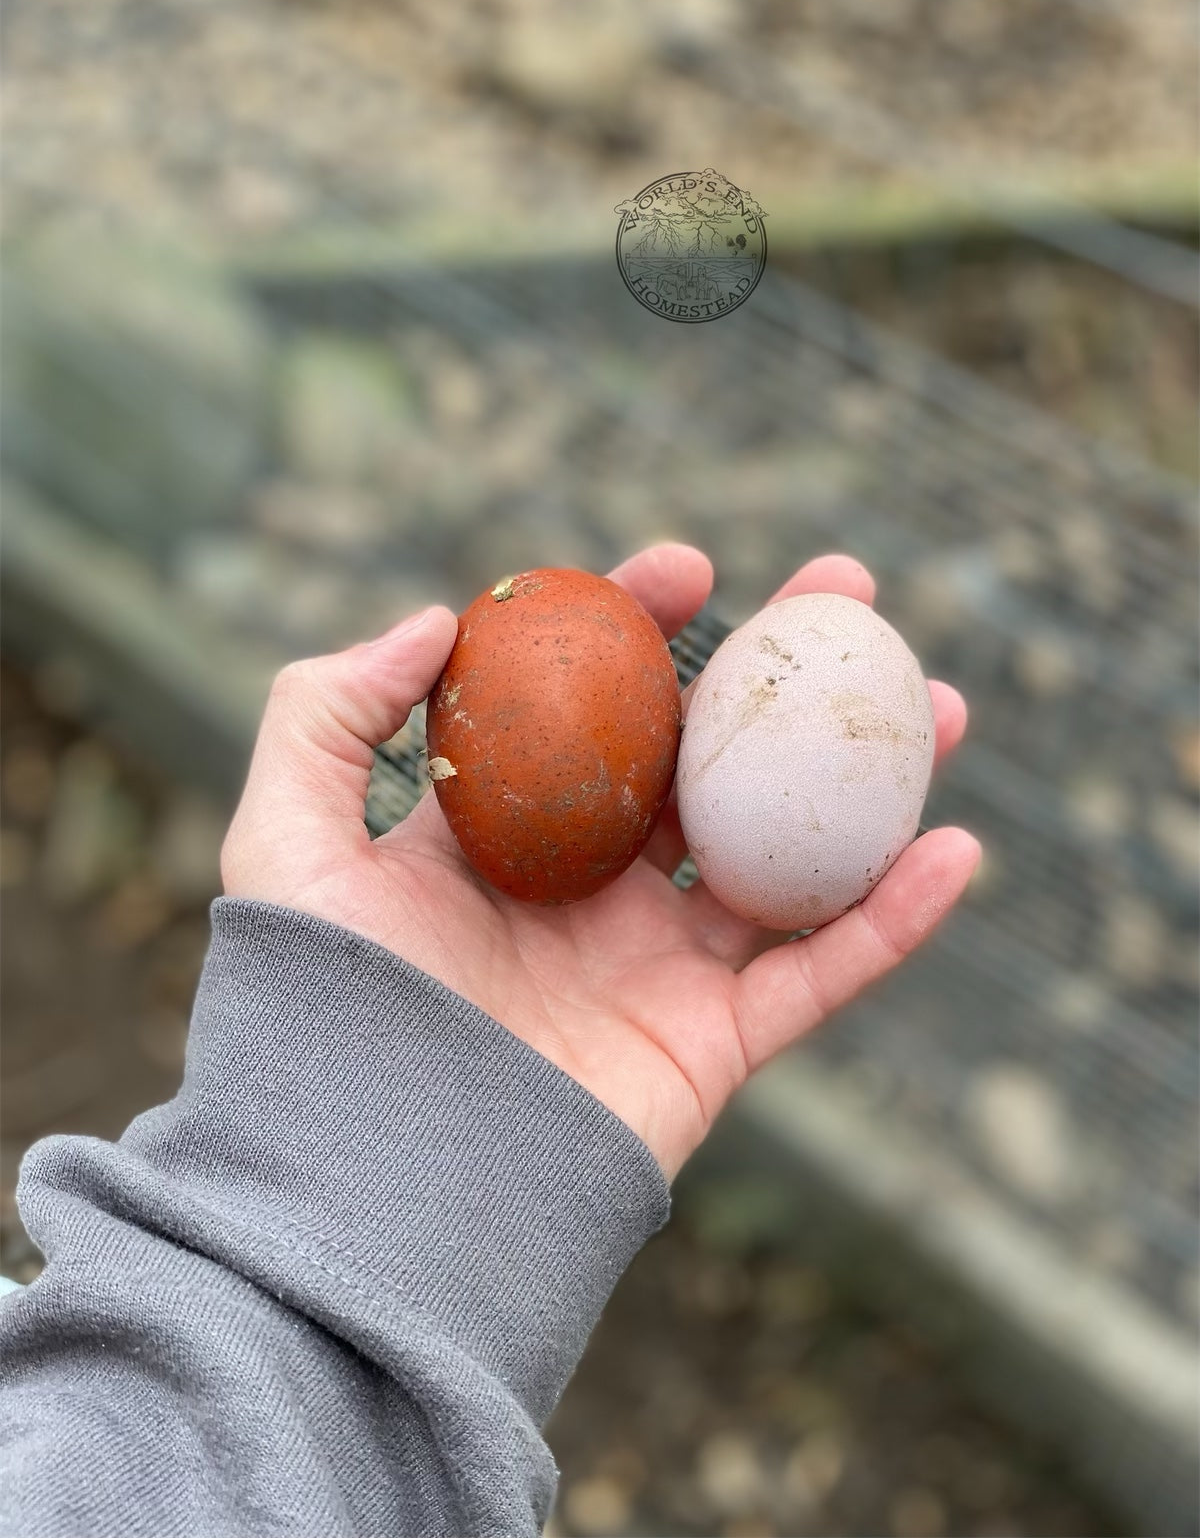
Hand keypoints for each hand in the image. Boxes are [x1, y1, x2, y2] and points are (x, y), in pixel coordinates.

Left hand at [221, 545, 977, 1178]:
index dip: (646, 628)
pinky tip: (954, 849)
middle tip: (850, 596)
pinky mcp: (713, 1047)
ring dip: (874, 783)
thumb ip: (327, 710)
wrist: (364, 1178)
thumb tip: (432, 618)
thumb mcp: (284, 836)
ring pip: (792, 857)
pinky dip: (894, 923)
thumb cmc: (314, 1006)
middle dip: (785, 677)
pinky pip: (821, 976)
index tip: (693, 567)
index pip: (598, 707)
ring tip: (940, 704)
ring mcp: (662, 968)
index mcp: (515, 833)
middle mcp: (598, 891)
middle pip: (714, 763)